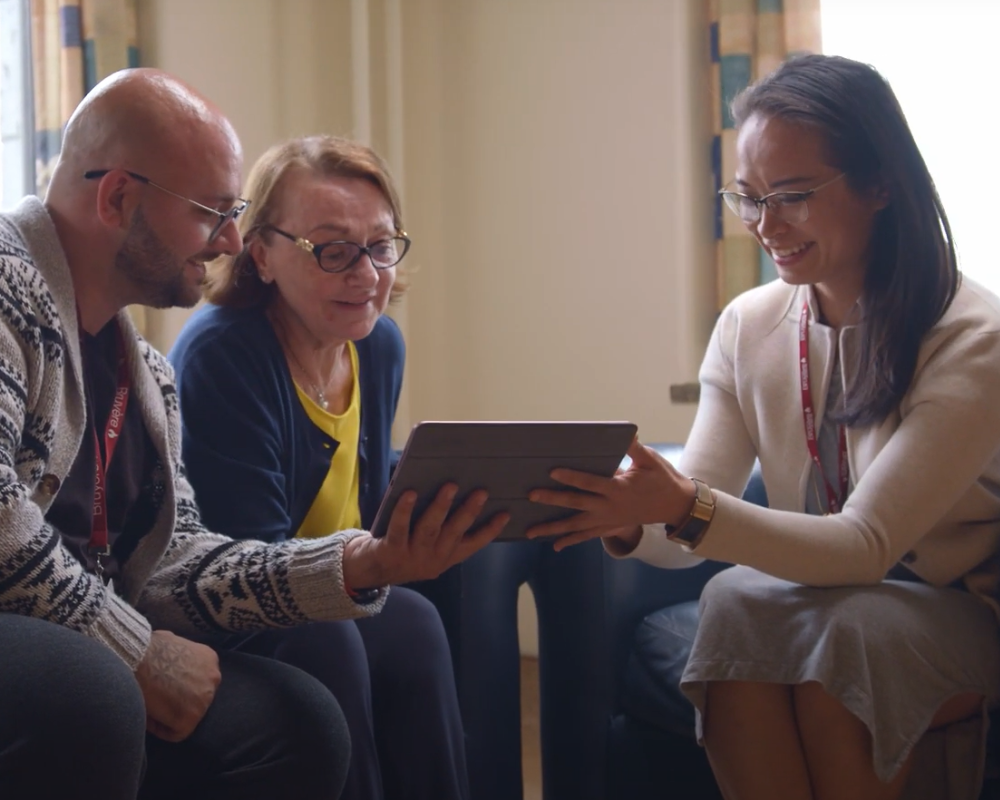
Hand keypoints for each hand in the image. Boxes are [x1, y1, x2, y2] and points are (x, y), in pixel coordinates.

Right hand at [134, 630, 221, 741]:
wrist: (139, 658)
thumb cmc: (147, 649)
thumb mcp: (172, 642)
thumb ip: (179, 657)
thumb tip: (171, 663)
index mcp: (209, 659)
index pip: (198, 681)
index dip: (177, 687)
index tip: (160, 688)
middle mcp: (213, 677)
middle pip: (196, 698)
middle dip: (177, 700)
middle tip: (156, 699)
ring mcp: (205, 698)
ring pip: (187, 716)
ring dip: (169, 715)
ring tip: (150, 708)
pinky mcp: (191, 717)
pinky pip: (176, 732)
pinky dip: (161, 729)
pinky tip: (148, 718)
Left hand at [343, 484, 509, 588]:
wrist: (371, 570)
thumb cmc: (404, 549)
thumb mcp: (429, 548)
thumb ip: (443, 530)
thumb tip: (456, 492)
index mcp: (446, 557)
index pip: (473, 544)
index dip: (490, 530)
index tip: (505, 513)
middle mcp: (432, 559)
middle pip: (454, 532)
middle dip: (469, 512)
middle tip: (481, 492)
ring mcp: (412, 556)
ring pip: (430, 529)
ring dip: (441, 507)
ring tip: (450, 486)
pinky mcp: (391, 550)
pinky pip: (399, 528)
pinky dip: (405, 510)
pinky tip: (410, 493)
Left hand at [525, 438, 695, 550]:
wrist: (675, 506)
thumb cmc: (662, 479)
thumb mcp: (650, 461)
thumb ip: (635, 448)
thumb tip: (628, 432)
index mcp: (618, 488)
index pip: (590, 482)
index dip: (571, 477)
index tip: (552, 472)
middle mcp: (610, 507)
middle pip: (576, 504)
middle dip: (553, 500)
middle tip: (531, 495)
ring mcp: (608, 520)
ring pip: (576, 526)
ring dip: (553, 528)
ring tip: (531, 531)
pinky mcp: (610, 526)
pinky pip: (587, 536)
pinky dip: (570, 540)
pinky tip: (554, 545)